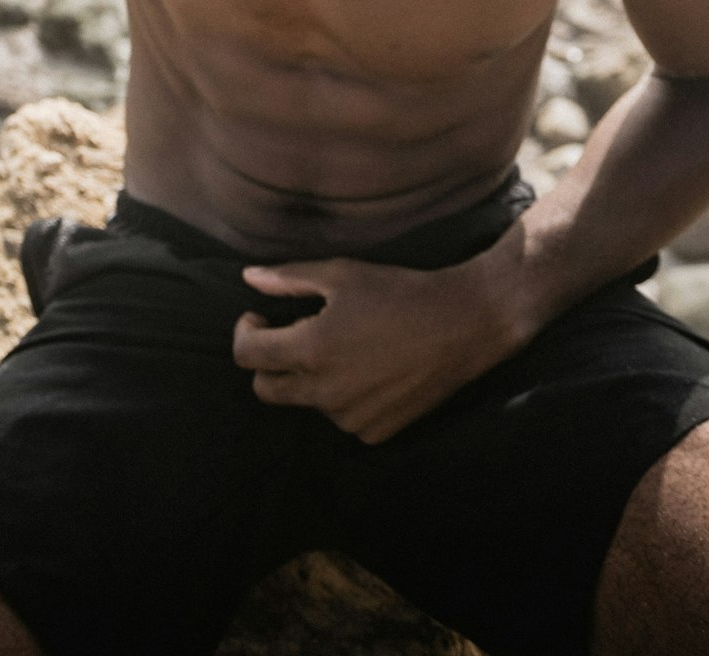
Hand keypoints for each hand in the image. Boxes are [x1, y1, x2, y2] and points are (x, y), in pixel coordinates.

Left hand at [232, 252, 530, 444]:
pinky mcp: (374, 433)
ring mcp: (349, 419)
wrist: (462, 324)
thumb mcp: (340, 274)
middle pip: (266, 389)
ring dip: (310, 378)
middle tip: (292, 334)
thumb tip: (248, 278)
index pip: (247, 356)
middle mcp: (324, 392)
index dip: (246, 332)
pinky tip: (369, 369)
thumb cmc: (398, 291)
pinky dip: (343, 396)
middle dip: (268, 361)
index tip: (259, 317)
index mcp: (310, 350)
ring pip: (305, 402)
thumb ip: (288, 279)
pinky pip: (340, 417)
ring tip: (343, 347)